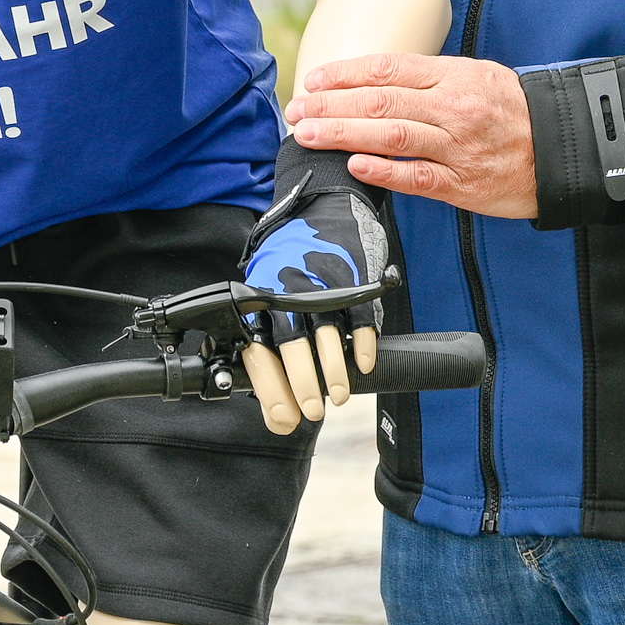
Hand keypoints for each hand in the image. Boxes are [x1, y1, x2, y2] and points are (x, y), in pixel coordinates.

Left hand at [238, 179, 387, 434]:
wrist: (324, 206)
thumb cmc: (291, 263)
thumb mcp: (267, 299)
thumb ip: (269, 351)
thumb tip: (275, 412)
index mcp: (261, 300)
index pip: (261, 351)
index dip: (272, 389)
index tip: (285, 418)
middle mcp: (287, 291)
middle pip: (293, 347)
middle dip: (304, 385)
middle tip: (315, 411)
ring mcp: (321, 283)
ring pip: (326, 336)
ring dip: (334, 372)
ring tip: (338, 395)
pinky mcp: (352, 277)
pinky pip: (360, 317)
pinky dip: (363, 345)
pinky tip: (364, 365)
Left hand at [286, 54, 538, 218]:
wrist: (565, 147)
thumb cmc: (513, 111)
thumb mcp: (476, 77)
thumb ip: (430, 79)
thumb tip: (375, 81)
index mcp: (453, 76)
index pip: (388, 69)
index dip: (346, 74)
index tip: (314, 80)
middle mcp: (452, 108)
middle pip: (381, 102)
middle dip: (332, 106)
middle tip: (297, 111)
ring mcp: (457, 147)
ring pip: (392, 137)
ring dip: (344, 135)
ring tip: (309, 134)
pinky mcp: (463, 183)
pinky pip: (417, 176)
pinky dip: (383, 171)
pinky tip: (354, 165)